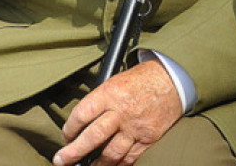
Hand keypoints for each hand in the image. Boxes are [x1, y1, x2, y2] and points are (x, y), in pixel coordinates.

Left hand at [53, 59, 182, 165]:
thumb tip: (82, 122)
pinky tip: (110, 165)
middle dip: (73, 152)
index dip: (69, 128)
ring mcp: (136, 126)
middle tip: (61, 160)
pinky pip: (130, 157)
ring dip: (96, 164)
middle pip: (93, 137)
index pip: (82, 114)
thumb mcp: (117, 80)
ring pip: (110, 153)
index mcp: (111, 92)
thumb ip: (101, 100)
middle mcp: (122, 111)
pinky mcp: (149, 137)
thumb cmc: (143, 78)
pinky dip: (118, 164)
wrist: (174, 78)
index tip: (66, 135)